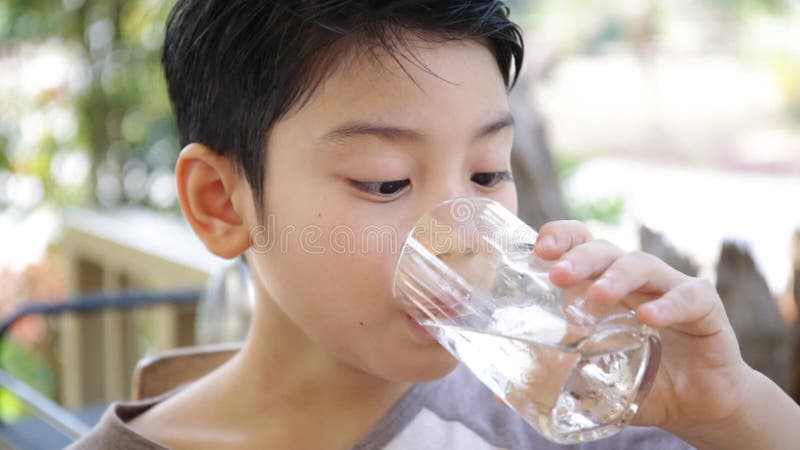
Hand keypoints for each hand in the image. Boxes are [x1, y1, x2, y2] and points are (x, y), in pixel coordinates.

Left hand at [533, 220, 750, 434]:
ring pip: (642, 264)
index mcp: (604, 285)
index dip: (560, 237)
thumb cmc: (640, 380)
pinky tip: (650, 316)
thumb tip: (495, 395)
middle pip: (605, 249)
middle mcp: (634, 279)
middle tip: (558, 275)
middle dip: (579, 257)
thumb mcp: (590, 379)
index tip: (539, 250)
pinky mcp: (705, 307)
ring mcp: (669, 288)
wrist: (696, 406)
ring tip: (597, 296)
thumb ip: (551, 380)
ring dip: (616, 277)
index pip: (579, 243)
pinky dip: (669, 304)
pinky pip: (689, 296)